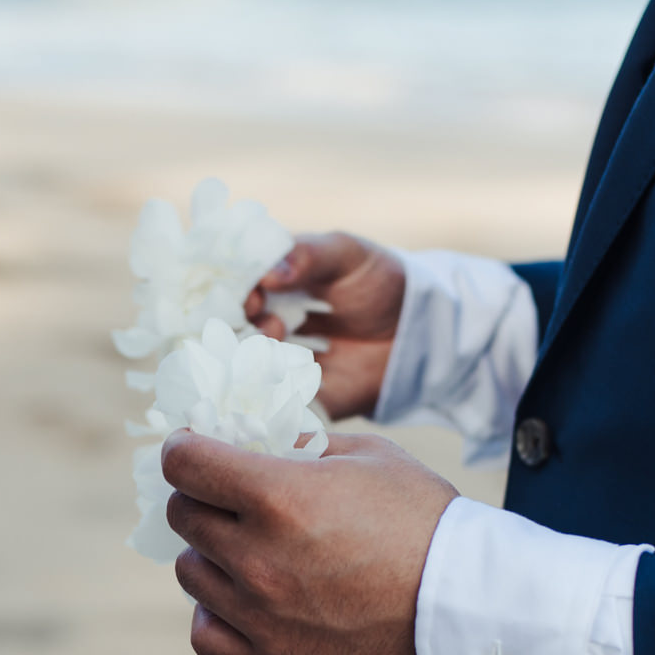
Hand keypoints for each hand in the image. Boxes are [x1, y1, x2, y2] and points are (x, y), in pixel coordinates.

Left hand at [163, 430, 456, 654]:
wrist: (463, 602)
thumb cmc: (423, 519)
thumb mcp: (367, 455)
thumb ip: (299, 447)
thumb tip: (252, 446)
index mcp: (276, 496)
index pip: (183, 462)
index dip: (184, 448)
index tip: (196, 449)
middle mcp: (257, 556)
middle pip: (183, 514)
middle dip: (203, 496)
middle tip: (235, 499)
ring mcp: (259, 613)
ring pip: (188, 571)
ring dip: (209, 554)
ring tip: (249, 551)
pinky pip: (204, 632)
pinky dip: (214, 613)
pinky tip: (243, 600)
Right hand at [244, 233, 408, 421]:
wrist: (420, 332)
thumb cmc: (380, 283)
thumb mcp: (346, 254)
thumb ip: (308, 256)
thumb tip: (268, 274)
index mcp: (272, 285)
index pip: (238, 287)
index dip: (238, 292)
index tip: (253, 297)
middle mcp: (268, 323)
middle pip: (235, 328)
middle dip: (243, 328)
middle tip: (270, 325)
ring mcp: (279, 362)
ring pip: (247, 364)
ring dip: (255, 359)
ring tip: (282, 349)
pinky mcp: (296, 397)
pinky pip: (272, 400)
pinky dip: (270, 393)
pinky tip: (282, 384)